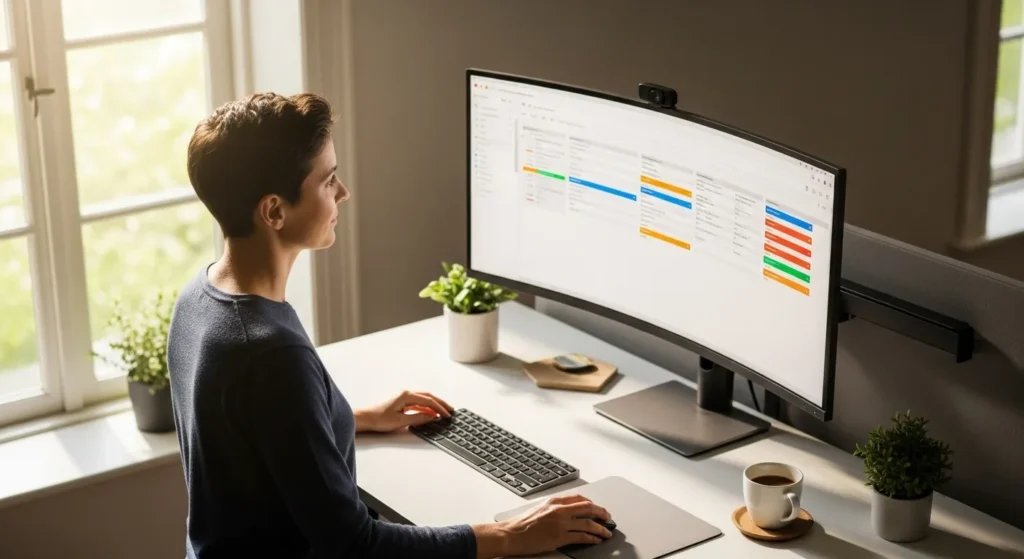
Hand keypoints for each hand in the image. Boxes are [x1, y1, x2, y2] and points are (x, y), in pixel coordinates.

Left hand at [354, 390, 453, 432]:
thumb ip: (418, 418)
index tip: (447, 415)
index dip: (439, 408)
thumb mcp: (400, 421)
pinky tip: (431, 413)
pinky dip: (426, 407)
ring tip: (444, 410)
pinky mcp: (402, 401)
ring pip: (424, 398)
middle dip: (441, 403)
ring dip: (435, 404)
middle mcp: (406, 393)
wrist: (366, 418)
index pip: (428, 401)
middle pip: (428, 396)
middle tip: (451, 410)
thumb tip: (432, 417)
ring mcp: (404, 396)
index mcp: (406, 395)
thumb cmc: (379, 419)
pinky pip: (418, 402)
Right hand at [473, 495, 612, 557]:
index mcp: (554, 501)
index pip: (579, 498)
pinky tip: (596, 540)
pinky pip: (582, 536)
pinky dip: (592, 538)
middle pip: (588, 508)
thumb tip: (569, 512)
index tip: (597, 508)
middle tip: (608, 518)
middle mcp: (559, 510)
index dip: (592, 503)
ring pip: (588, 523)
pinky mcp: (560, 537)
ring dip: (601, 528)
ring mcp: (561, 523)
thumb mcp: (540, 509)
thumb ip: (555, 508)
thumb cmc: (522, 523)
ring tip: (607, 532)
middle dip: (602, 513)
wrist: (511, 534)